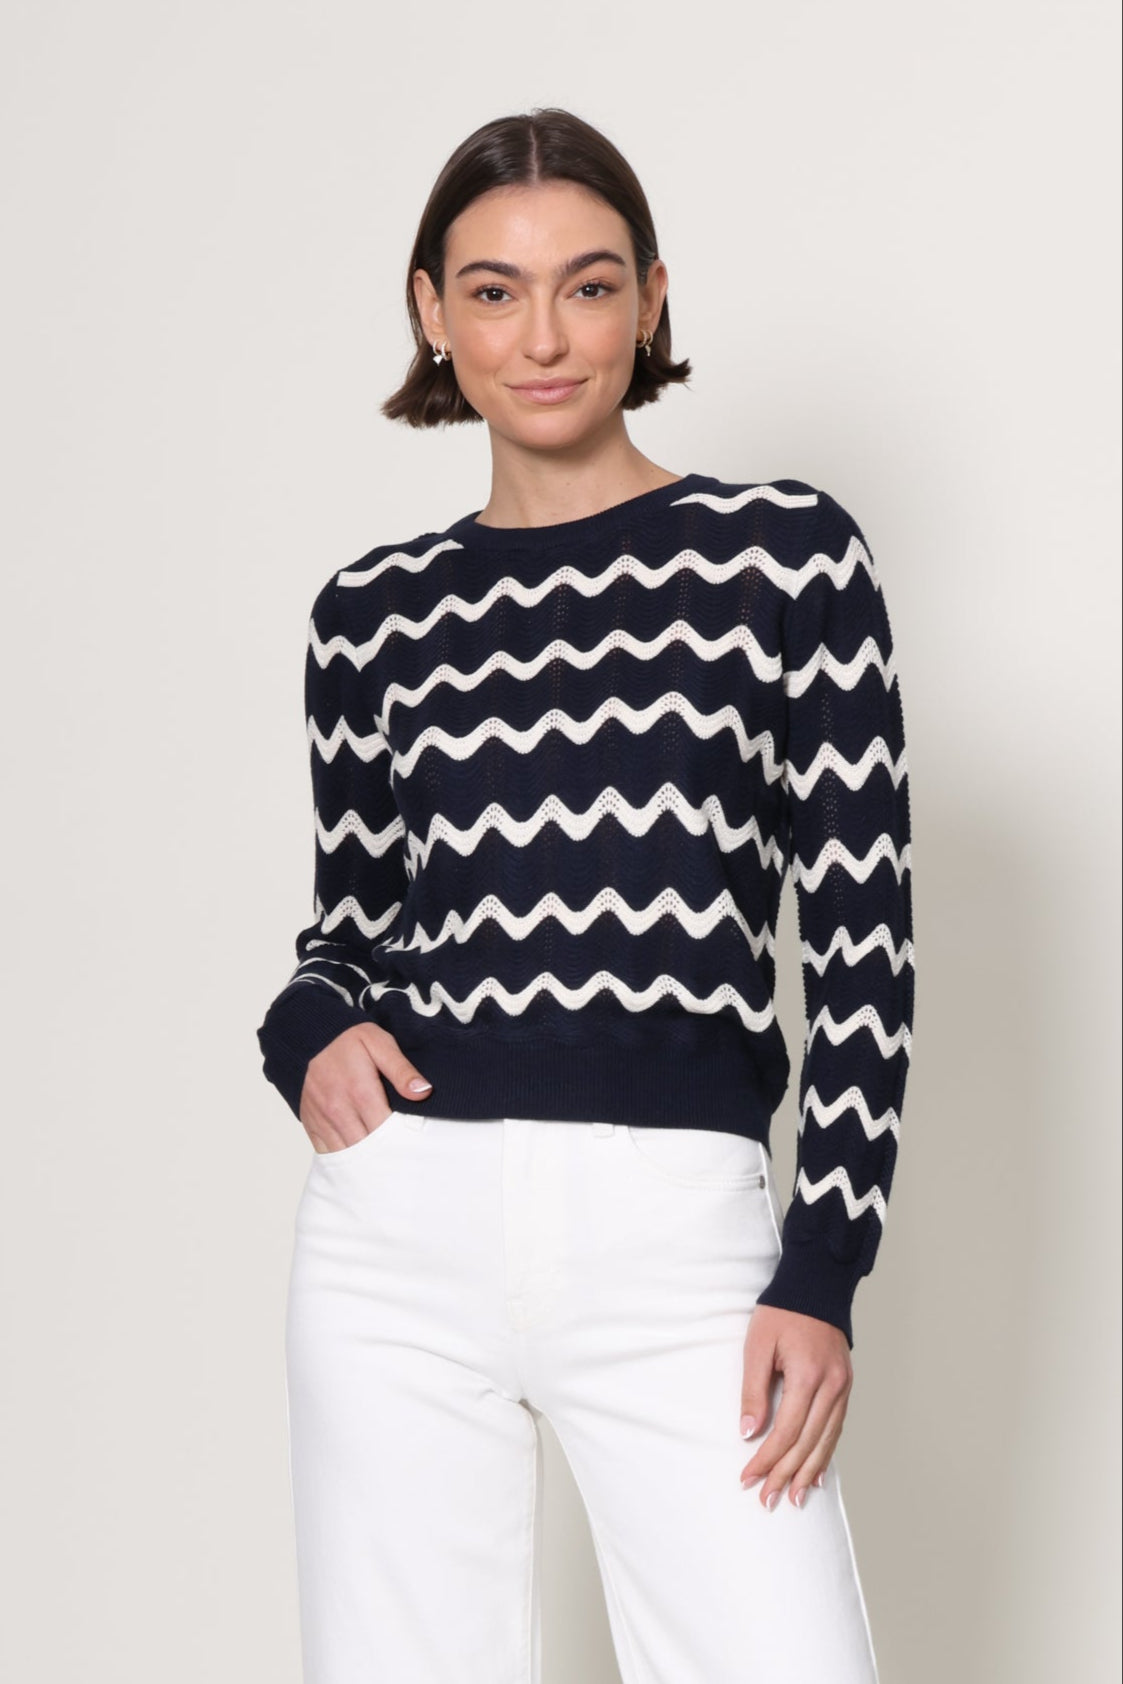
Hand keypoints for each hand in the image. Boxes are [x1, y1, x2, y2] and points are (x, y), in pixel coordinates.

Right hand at [298, 1024, 432, 1153]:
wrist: (309, 1038)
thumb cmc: (348, 1041)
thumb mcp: (380, 1044)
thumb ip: (401, 1070)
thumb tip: (423, 1092)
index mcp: (360, 1091)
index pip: (386, 1130)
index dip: (401, 1139)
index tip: (412, 1141)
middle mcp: (338, 1109)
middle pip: (367, 1148)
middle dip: (385, 1154)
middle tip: (401, 1157)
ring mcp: (322, 1119)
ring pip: (347, 1155)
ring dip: (365, 1160)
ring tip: (383, 1162)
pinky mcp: (311, 1124)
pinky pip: (327, 1153)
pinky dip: (343, 1159)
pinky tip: (359, 1159)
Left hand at [738, 1304, 852, 1509]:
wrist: (815, 1286)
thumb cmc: (781, 1314)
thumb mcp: (758, 1346)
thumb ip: (754, 1391)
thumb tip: (748, 1433)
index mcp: (807, 1376)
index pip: (785, 1432)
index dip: (766, 1459)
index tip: (747, 1477)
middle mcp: (831, 1386)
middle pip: (807, 1443)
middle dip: (785, 1475)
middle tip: (767, 1500)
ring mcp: (843, 1387)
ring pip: (826, 1441)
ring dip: (808, 1473)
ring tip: (793, 1498)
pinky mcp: (846, 1386)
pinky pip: (836, 1428)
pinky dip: (826, 1454)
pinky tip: (817, 1474)